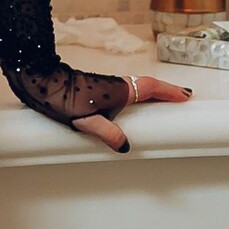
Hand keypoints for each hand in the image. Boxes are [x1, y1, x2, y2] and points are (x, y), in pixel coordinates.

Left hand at [70, 71, 192, 153]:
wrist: (43, 82)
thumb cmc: (64, 99)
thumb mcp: (87, 121)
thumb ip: (108, 134)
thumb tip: (125, 147)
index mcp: (119, 91)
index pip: (150, 87)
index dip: (169, 91)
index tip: (185, 95)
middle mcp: (116, 85)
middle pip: (147, 85)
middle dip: (165, 90)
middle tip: (181, 96)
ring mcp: (107, 85)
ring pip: (136, 86)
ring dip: (151, 91)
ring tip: (161, 102)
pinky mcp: (97, 87)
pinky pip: (125, 89)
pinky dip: (137, 94)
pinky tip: (131, 105)